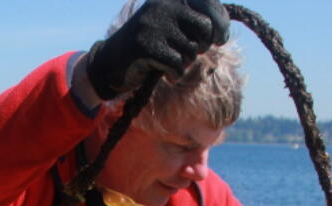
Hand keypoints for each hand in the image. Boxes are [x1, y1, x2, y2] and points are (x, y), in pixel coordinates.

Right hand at [87, 0, 230, 98]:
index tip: (220, 39)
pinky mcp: (146, 45)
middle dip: (202, 46)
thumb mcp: (171, 24)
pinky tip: (166, 73)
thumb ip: (193, 20)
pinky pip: (177, 64)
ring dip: (185, 62)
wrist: (109, 63)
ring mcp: (153, 24)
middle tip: (189, 53)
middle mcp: (163, 5)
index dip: (221, 24)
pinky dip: (175, 74)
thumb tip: (221, 30)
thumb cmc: (148, 45)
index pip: (210, 5)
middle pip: (205, 29)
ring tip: (170, 61)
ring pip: (192, 49)